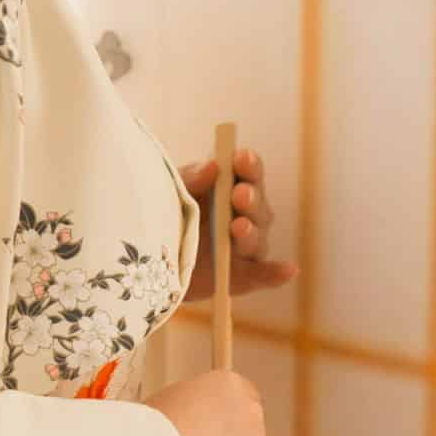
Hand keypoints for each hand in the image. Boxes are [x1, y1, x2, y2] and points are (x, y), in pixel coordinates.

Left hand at [180, 147, 298, 303]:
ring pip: (256, 239)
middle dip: (250, 198)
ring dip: (250, 232)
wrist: (146, 257)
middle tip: (238, 194)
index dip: (248, 165)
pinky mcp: (239, 277)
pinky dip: (275, 274)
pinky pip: (260, 276)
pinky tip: (289, 269)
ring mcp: (243, 248)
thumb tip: (212, 166)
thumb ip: (191, 179)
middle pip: (257, 206)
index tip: (240, 158)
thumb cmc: (165, 212)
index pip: (248, 173)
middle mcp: (244, 215)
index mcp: (230, 187)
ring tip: (239, 227)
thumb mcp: (171, 191)